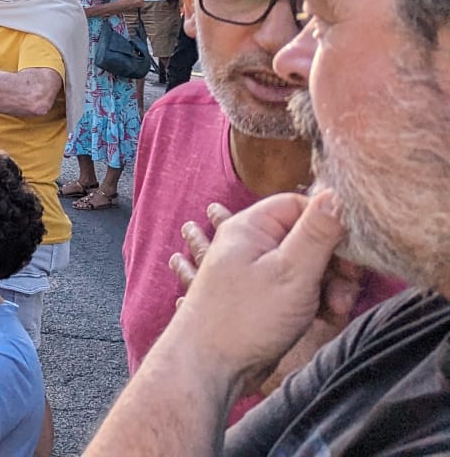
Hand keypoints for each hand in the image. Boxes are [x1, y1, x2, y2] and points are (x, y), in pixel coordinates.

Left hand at [162, 191, 350, 386]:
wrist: (209, 366)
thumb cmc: (245, 318)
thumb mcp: (292, 271)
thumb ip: (317, 232)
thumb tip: (337, 192)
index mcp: (250, 227)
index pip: (301, 205)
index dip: (330, 225)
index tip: (350, 254)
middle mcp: (249, 243)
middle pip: (307, 236)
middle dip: (333, 264)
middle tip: (344, 292)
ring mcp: (253, 269)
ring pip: (305, 265)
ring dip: (326, 286)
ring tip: (334, 311)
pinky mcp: (260, 294)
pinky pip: (295, 286)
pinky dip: (311, 299)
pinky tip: (322, 317)